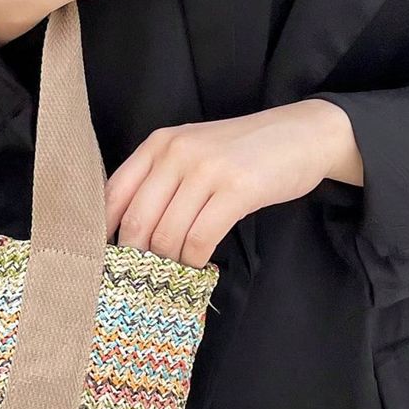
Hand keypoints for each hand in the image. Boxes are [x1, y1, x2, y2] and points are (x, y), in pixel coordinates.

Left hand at [104, 99, 363, 267]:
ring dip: (169, 262)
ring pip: (167, 234)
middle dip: (137, 256)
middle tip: (145, 274)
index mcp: (158, 143)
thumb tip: (126, 231)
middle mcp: (176, 152)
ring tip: (175, 270)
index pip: (113, 194)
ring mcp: (207, 169)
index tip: (112, 258)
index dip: (107, 233)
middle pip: (137, 220)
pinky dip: (194, 260)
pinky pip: (200, 239)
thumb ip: (159, 180)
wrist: (301, 134)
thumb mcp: (192, 152)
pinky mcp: (237, 189)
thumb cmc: (241, 152)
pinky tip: (199, 264)